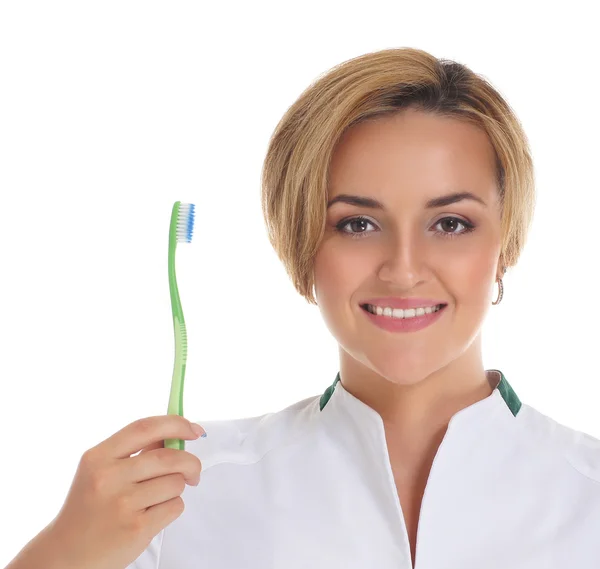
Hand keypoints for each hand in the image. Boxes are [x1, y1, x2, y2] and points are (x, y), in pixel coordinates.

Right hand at [48, 415, 205, 568]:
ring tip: (159, 497)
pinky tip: (154, 513)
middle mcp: (108, 477)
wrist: (67, 554)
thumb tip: (176, 433)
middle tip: (193, 471)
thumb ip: (135, 451)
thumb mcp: (101, 470)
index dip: (176, 424)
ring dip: (177, 488)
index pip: (145, 428)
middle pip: (169, 457)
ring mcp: (122, 503)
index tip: (193, 430)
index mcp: (98, 457)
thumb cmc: (90, 508)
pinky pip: (175, 506)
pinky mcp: (137, 528)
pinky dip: (173, 507)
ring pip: (175, 483)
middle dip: (190, 462)